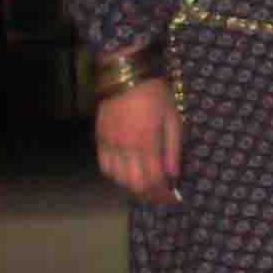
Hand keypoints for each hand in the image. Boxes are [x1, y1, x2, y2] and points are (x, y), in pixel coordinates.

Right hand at [95, 78, 182, 202]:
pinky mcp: (100, 139)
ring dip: (133, 187)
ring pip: (118, 179)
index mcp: (146, 141)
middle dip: (150, 195)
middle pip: (135, 184)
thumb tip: (173, 175)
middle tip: (161, 197)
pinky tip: (127, 175)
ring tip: (147, 187)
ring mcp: (110, 144)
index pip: (154, 179)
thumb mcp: (173, 119)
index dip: (164, 193)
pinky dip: (116, 176)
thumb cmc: (156, 94)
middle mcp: (125, 147)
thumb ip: (173, 149)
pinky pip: (105, 166)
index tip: (173, 198)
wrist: (126, 75)